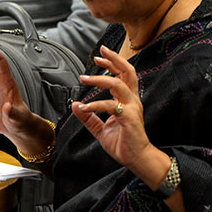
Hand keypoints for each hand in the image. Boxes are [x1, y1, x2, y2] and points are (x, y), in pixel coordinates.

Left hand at [72, 46, 153, 172]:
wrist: (137, 159)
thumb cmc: (124, 143)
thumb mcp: (101, 129)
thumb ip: (89, 117)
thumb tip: (74, 104)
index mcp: (128, 100)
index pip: (123, 75)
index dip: (112, 63)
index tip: (99, 57)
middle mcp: (132, 100)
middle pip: (127, 72)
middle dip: (114, 59)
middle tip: (100, 52)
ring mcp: (132, 108)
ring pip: (118, 84)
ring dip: (99, 79)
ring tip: (84, 78)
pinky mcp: (129, 117)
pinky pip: (110, 106)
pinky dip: (94, 105)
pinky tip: (83, 108)